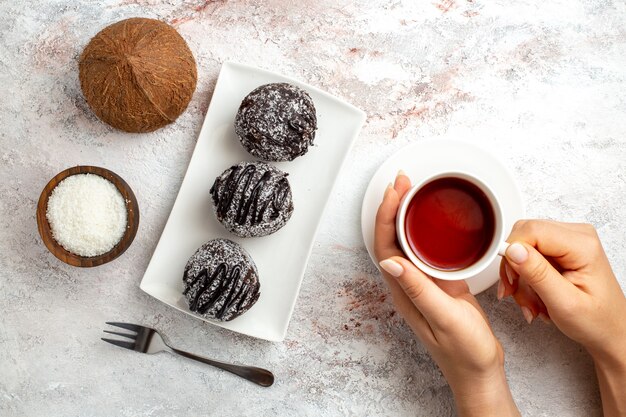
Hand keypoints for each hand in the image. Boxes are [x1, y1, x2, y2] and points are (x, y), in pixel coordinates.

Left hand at [375, 173, 518, 416]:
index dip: (387, 216)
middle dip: (393, 207)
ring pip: (407, 242)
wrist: (480, 372)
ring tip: (412, 192)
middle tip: (403, 182)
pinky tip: (434, 221)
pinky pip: (425, 250)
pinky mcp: (439, 284)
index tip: (395, 191)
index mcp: (404, 291)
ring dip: (406, 216)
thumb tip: (389, 260)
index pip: (385, 245)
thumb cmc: (464, 351)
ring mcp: (423, 284)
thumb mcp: (443, 316)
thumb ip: (419, 288)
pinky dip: (424, 230)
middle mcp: (408, 285)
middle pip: (392, 239)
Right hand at [498, 220, 625, 415]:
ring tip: (530, 302)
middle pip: (522, 235)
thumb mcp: (563, 303)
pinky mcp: (560, 250)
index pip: (528, 230)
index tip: (511, 283)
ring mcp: (568, 240)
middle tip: (519, 297)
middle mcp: (575, 234)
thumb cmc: (596, 322)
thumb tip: (512, 249)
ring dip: (518, 276)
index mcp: (581, 242)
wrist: (611, 334)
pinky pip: (529, 254)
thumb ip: (537, 273)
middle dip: (514, 268)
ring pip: (522, 245)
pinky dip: (525, 277)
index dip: (511, 256)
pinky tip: (533, 296)